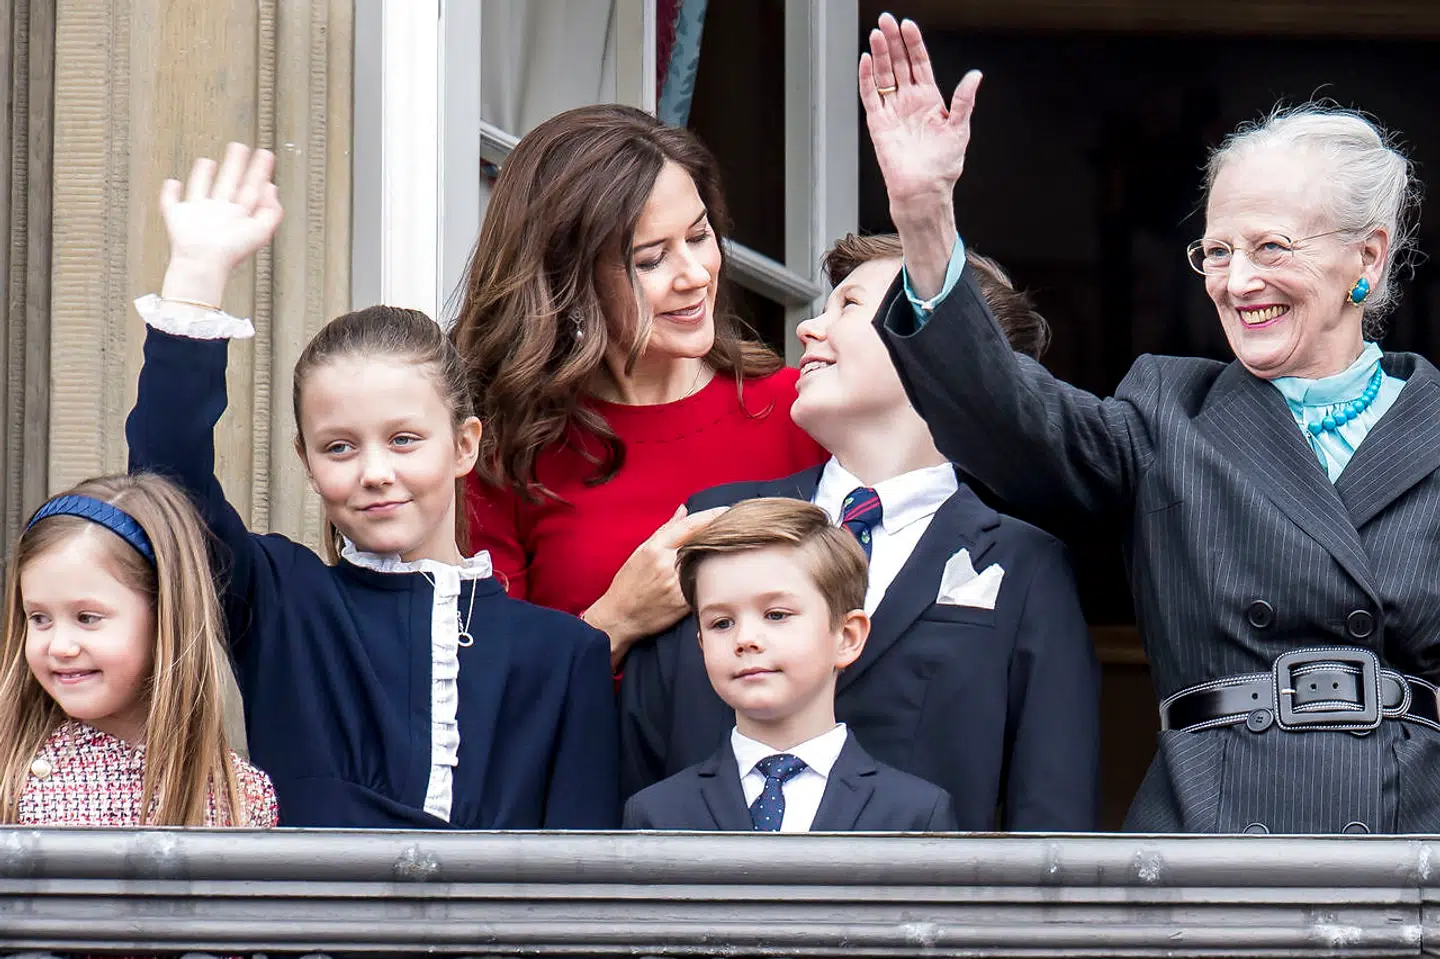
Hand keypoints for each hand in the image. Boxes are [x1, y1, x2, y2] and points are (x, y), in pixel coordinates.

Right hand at [159, 142, 283, 306]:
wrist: (204, 262)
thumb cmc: (232, 252)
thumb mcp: (262, 231)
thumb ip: (272, 211)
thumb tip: (271, 187)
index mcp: (239, 215)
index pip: (252, 188)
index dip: (259, 171)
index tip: (265, 155)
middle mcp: (220, 212)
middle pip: (229, 182)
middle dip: (235, 165)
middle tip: (240, 147)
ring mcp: (198, 213)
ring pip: (202, 187)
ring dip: (204, 174)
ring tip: (208, 161)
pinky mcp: (177, 217)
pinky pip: (171, 202)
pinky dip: (170, 192)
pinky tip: (172, 182)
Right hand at [584, 504, 728, 663]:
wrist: (619, 617)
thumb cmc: (629, 583)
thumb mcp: (641, 552)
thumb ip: (666, 530)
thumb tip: (684, 510)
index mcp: (655, 548)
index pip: (689, 526)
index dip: (711, 516)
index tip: (727, 510)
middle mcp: (666, 564)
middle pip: (702, 543)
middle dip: (721, 533)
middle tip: (740, 526)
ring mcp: (675, 584)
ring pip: (706, 565)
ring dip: (721, 556)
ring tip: (736, 548)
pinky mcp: (682, 603)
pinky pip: (702, 587)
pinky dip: (713, 579)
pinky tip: (725, 576)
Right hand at [859, 14, 981, 220]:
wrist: (924, 189)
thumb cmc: (943, 165)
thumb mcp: (959, 128)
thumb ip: (963, 100)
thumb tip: (975, 76)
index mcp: (929, 99)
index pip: (919, 63)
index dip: (913, 44)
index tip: (908, 26)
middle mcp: (909, 101)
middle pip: (898, 63)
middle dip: (892, 41)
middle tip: (886, 20)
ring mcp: (893, 110)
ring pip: (883, 75)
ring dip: (879, 54)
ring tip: (876, 34)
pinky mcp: (878, 123)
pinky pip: (870, 96)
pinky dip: (866, 79)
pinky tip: (865, 61)